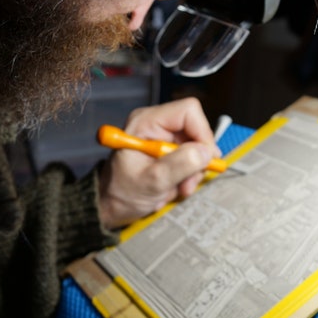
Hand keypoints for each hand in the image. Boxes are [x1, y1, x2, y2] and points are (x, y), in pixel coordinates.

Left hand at [98, 97, 221, 229]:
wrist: (111, 206)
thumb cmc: (121, 193)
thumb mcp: (152, 181)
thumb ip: (180, 165)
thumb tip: (206, 152)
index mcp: (146, 121)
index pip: (188, 111)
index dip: (202, 133)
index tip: (205, 159)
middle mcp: (155, 123)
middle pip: (195, 129)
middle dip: (197, 159)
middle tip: (188, 184)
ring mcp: (162, 136)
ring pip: (196, 145)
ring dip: (193, 171)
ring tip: (179, 188)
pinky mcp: (167, 149)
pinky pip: (190, 156)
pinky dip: (188, 174)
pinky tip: (175, 185)